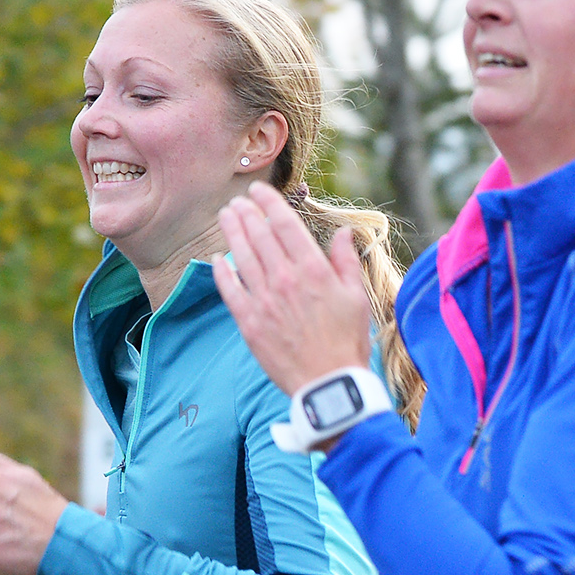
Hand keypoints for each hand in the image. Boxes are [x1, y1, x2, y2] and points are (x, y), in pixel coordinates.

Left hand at [211, 182, 373, 400]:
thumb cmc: (347, 340)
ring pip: (242, 256)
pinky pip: (230, 290)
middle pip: (259, 236)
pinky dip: (222, 272)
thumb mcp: (357, 296)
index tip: (258, 191)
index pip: (285, 224)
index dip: (268, 203)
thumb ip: (345, 261)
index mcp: (313, 269)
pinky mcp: (250, 322)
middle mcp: (285, 279)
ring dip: (232, 232)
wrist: (328, 382)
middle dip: (246, 214)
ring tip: (226, 216)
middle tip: (237, 202)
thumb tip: (343, 233)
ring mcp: (264, 300)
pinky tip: (217, 259)